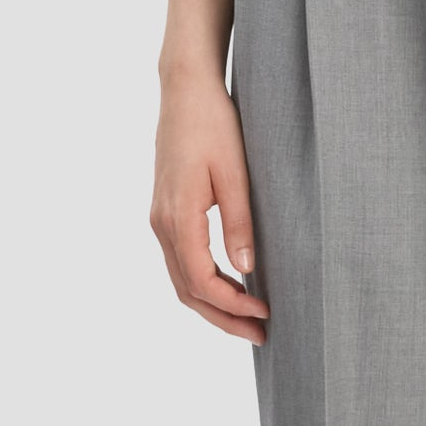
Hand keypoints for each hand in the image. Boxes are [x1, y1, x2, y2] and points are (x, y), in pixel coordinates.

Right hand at [151, 73, 270, 342]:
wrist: (185, 91)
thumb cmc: (213, 124)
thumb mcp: (235, 172)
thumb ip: (239, 223)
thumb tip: (246, 268)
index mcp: (178, 217)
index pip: (202, 280)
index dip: (233, 304)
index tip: (265, 313)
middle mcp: (162, 224)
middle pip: (188, 290)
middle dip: (223, 318)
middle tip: (260, 335)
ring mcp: (160, 219)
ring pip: (181, 280)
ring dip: (213, 305)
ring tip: (248, 319)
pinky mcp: (166, 212)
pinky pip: (181, 262)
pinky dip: (203, 283)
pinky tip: (231, 285)